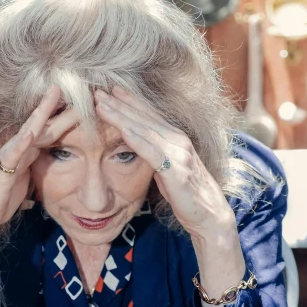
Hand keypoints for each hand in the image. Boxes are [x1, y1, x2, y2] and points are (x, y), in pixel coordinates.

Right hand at [0, 86, 77, 241]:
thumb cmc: (0, 198)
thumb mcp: (26, 179)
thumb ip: (36, 164)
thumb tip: (55, 159)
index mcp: (27, 152)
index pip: (51, 129)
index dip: (68, 115)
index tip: (87, 99)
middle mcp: (18, 149)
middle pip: (44, 123)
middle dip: (61, 105)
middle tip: (80, 84)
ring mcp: (8, 158)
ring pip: (29, 130)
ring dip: (42, 112)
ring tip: (55, 93)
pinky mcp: (1, 173)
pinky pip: (12, 155)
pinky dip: (21, 142)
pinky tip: (30, 132)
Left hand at [95, 86, 233, 238]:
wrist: (209, 216)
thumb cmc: (186, 194)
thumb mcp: (166, 168)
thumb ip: (154, 154)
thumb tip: (135, 144)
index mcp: (175, 138)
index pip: (148, 114)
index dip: (128, 100)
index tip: (108, 89)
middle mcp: (178, 140)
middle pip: (143, 117)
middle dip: (119, 103)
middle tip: (97, 90)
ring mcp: (179, 153)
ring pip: (145, 130)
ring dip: (122, 116)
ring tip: (102, 105)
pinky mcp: (177, 171)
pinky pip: (153, 152)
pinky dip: (137, 140)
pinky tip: (123, 130)